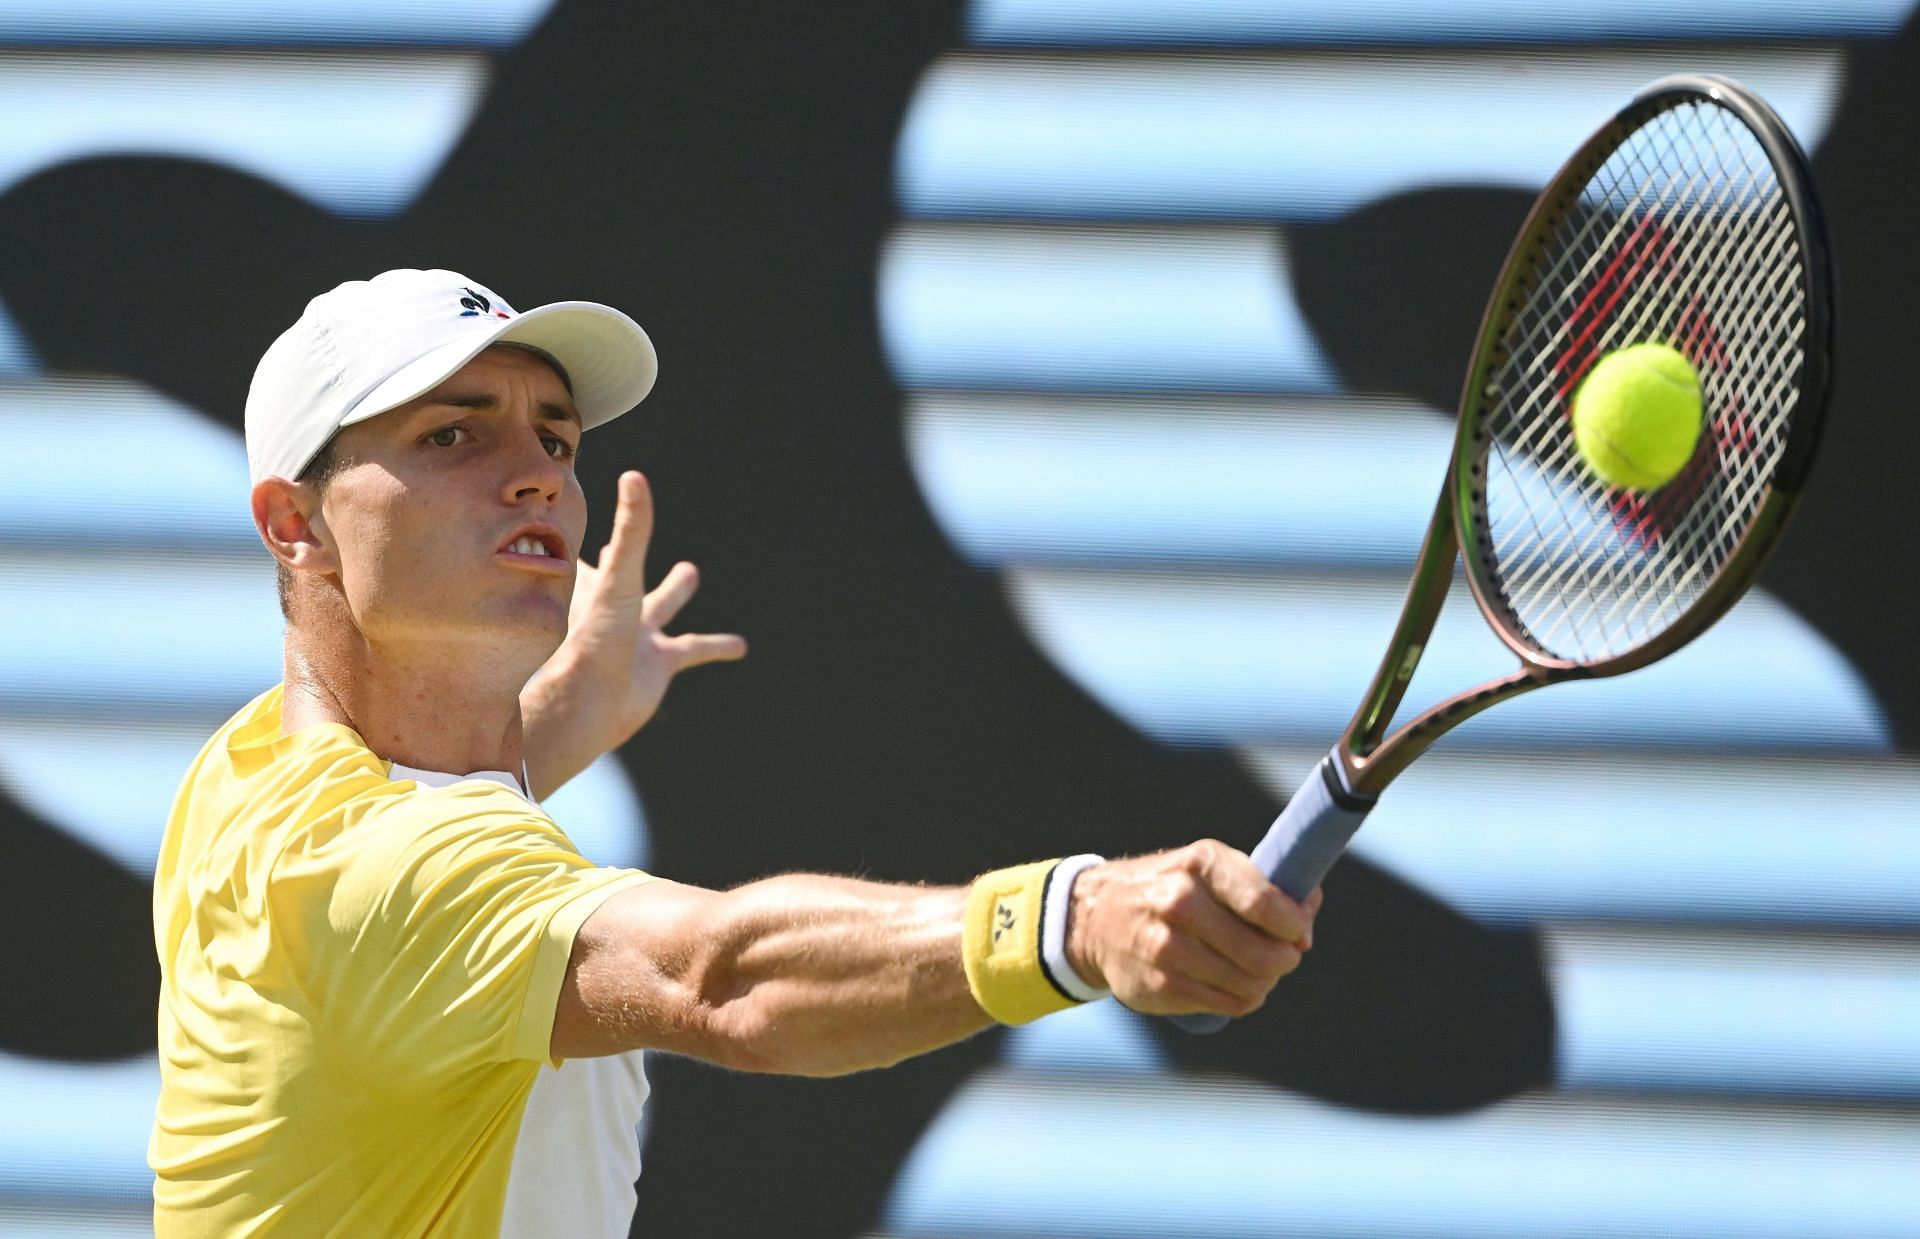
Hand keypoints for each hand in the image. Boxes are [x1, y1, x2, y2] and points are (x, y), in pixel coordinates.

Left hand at [521, 472, 745, 796]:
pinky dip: (717, 646)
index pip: (592, 555)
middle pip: (625, 574)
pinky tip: (739, 646)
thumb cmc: (594, 638)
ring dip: (676, 591)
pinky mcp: (659, 664)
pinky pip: (694, 650)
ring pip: (662, 607)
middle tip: (615, 527)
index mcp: (597, 587)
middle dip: (627, 553)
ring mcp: (637, 637)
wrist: (591, 703)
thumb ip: (630, 530)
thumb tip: (634, 475)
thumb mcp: (618, 577)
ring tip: (688, 573)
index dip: (590, 537)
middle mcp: (615, 610)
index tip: (582, 513)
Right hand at [1065, 842, 1320, 1018]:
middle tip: (1282, 955)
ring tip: (1256, 970)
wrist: (1096, 917)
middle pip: (1263, 953)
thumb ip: (1264, 888)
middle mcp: (1180, 903)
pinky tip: (1233, 984)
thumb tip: (1307, 922)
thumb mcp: (1210, 867)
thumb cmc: (1172, 888)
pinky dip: (1243, 998)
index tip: (1298, 930)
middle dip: (1284, 959)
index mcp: (1201, 864)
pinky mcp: (1161, 986)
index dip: (1294, 924)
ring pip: (1250, 984)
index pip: (1264, 903)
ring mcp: (1167, 948)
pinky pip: (1229, 1005)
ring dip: (1264, 982)